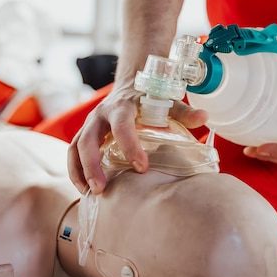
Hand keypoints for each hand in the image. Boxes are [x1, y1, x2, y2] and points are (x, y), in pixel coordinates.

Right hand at [68, 85, 208, 194]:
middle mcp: (101, 114)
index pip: (122, 126)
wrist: (131, 84)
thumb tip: (204, 117)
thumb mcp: (167, 102)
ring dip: (80, 170)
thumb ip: (183, 112)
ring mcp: (90, 123)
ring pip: (75, 146)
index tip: (141, 168)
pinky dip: (74, 170)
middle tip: (101, 189)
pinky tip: (83, 188)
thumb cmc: (151, 99)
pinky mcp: (84, 132)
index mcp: (123, 106)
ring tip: (89, 193)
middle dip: (92, 165)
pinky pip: (72, 151)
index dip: (129, 146)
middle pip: (88, 139)